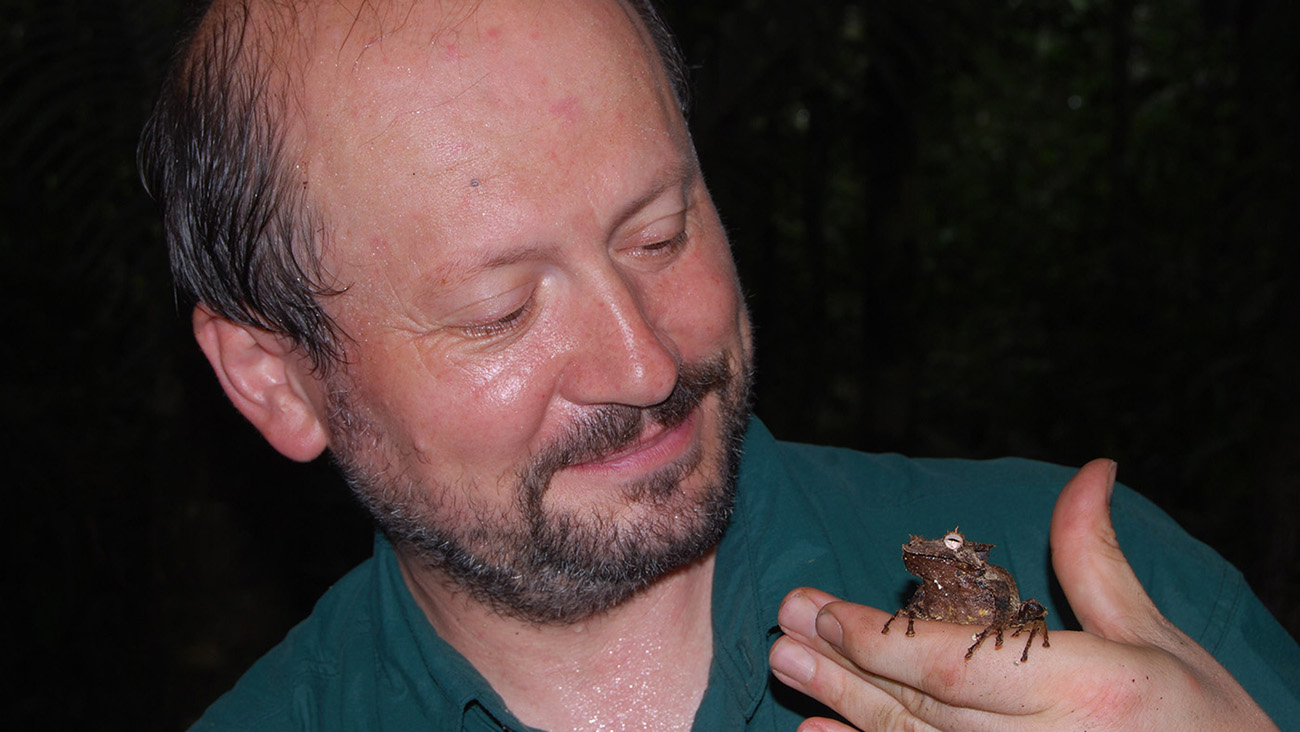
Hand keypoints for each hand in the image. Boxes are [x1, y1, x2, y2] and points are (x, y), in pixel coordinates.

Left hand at [769, 459, 1278, 730]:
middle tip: (782, 629)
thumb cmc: (1204, 723)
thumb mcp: (1157, 638)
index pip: (953, 663)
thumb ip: (1096, 560)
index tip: (818, 608)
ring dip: (843, 710)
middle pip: (919, 705)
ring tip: (788, 669)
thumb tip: (1089, 471)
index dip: (875, 639)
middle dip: (842, 665)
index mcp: (1085, 688)